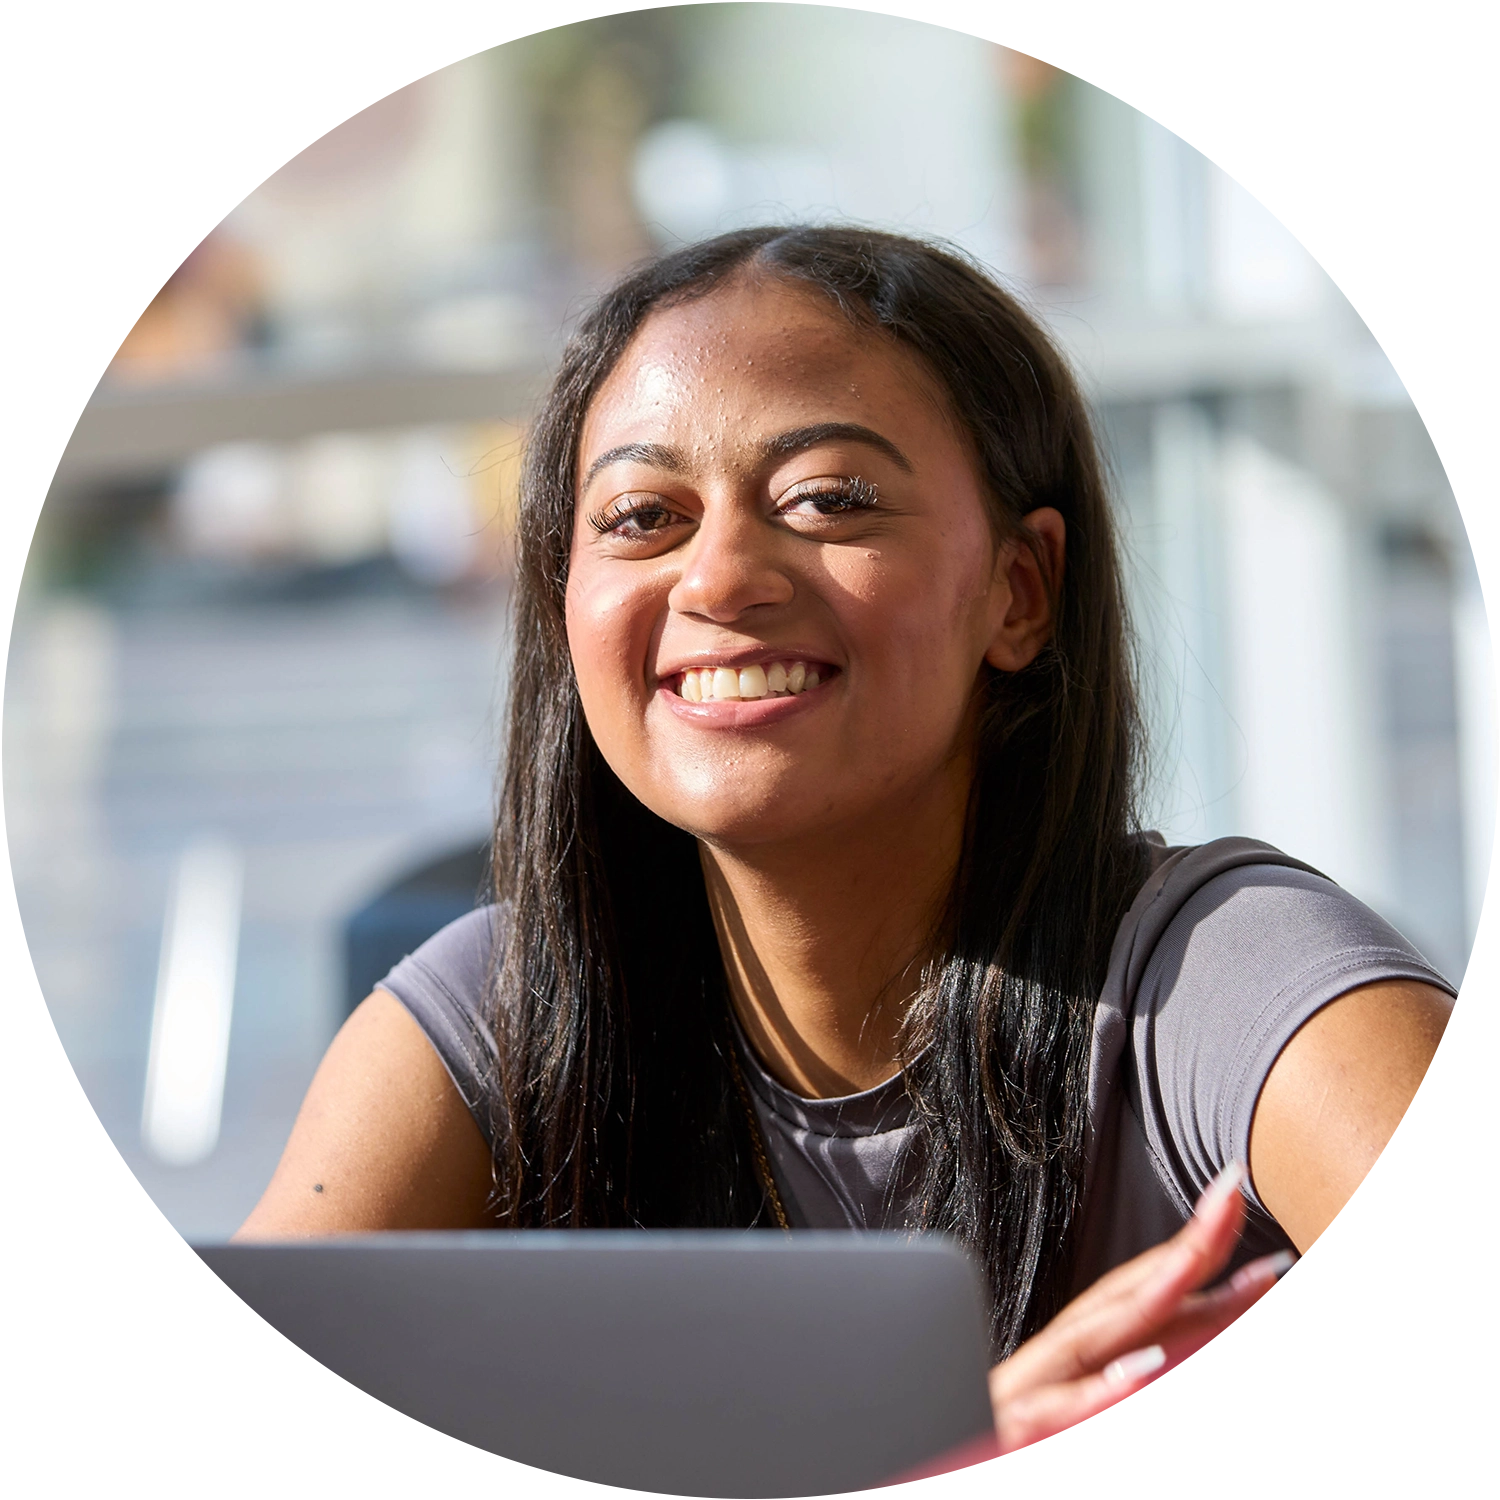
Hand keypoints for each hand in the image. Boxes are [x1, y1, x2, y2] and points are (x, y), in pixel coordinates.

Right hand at [988, 1162, 1295, 1451]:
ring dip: (1147, 1296)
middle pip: (1135, 1292)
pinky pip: (1059, 1411)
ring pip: (1098, 1335)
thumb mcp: (1072, 1394)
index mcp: (1091, 1343)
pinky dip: (1097, 1392)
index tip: (1240, 1201)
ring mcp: (1042, 1385)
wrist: (932, 1455)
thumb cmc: (1010, 1422)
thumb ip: (1113, 1370)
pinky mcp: (1017, 1428)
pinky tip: (1136, 1373)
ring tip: (1191, 1262)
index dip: (1202, 1246)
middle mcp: (1069, 1352)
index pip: (1154, 1289)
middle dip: (1187, 1244)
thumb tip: (1165, 1348)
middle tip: (1232, 1195)